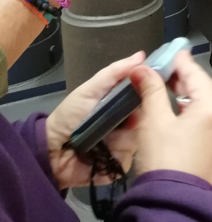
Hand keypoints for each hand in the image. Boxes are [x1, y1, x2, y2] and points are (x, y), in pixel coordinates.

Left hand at [46, 52, 144, 189]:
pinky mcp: (117, 166)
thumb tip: (142, 55)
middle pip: (146, 121)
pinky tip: (104, 155)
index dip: (150, 96)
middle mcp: (127, 125)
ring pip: (137, 141)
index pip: (146, 99)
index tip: (151, 93)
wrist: (51, 151)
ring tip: (104, 140)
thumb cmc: (70, 115)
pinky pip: (127, 160)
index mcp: (122, 105)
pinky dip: (115, 157)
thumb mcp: (90, 90)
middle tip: (124, 120)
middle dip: (136, 120)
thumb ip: (114, 73)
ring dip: (121, 139)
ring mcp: (123, 146)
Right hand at [130, 50, 211, 199]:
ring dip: (193, 108)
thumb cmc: (164, 162)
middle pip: (206, 95)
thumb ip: (150, 91)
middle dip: (185, 86)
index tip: (173, 53)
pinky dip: (202, 128)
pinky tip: (186, 132)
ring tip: (172, 105)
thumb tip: (141, 69)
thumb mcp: (154, 123)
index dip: (181, 63)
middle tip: (166, 79)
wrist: (177, 213)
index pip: (196, 75)